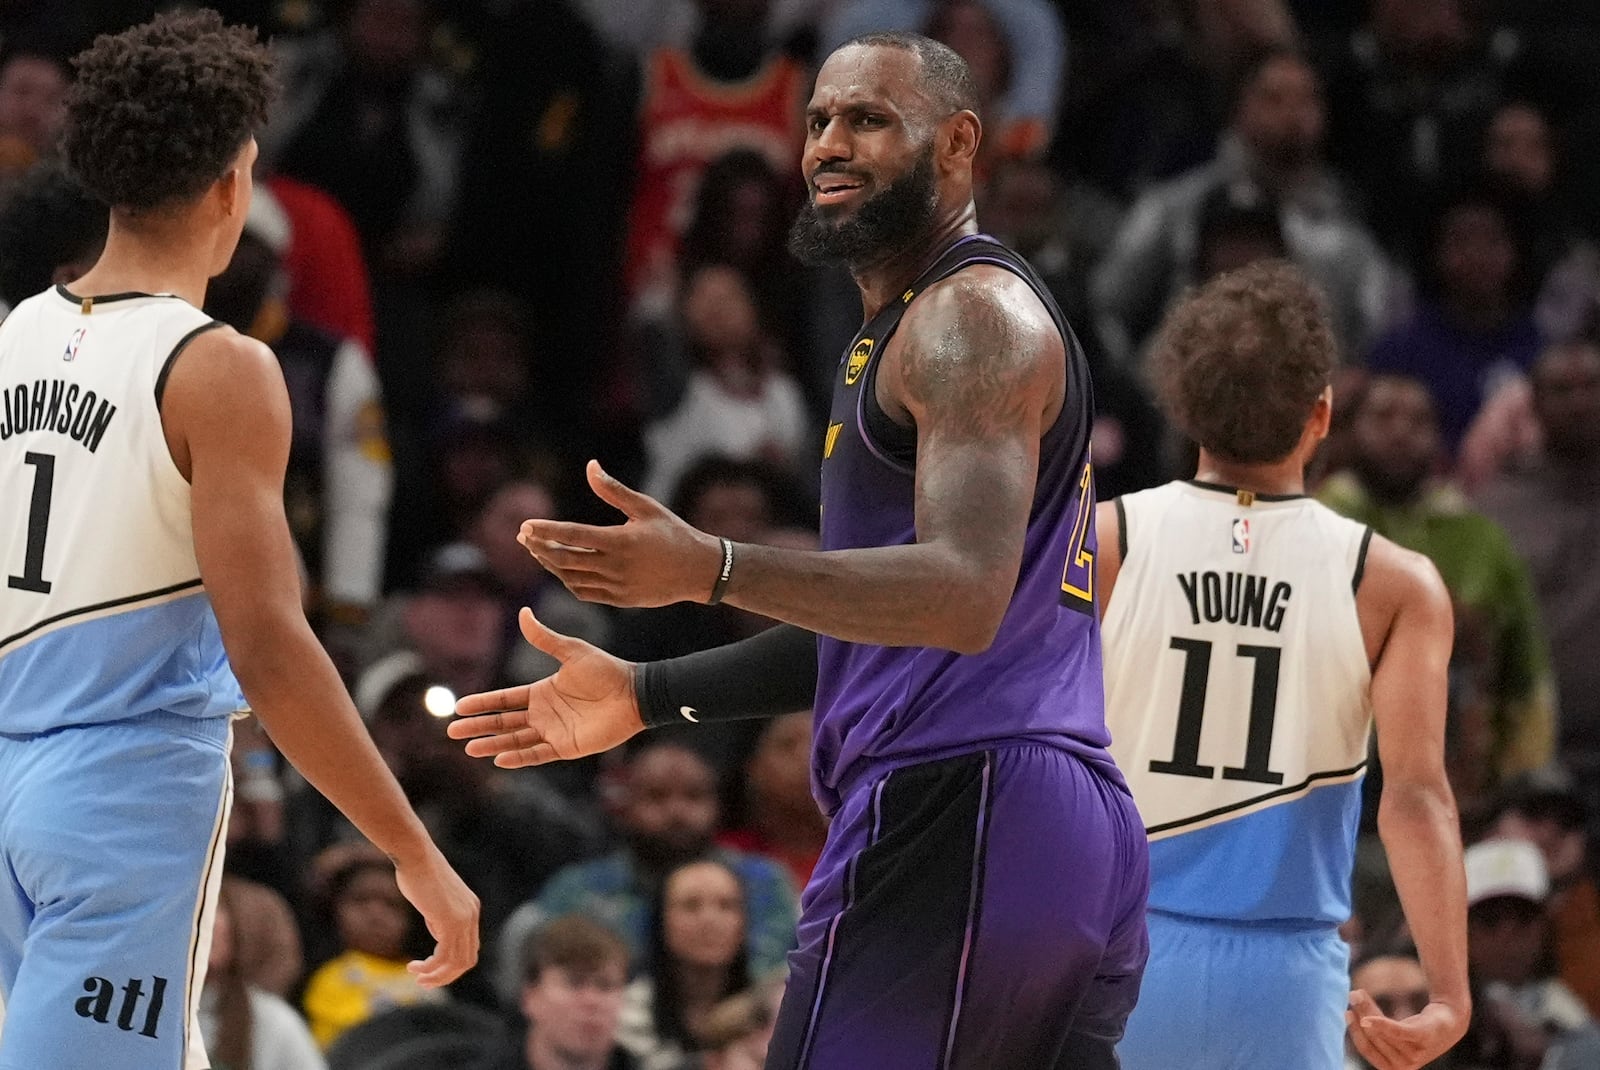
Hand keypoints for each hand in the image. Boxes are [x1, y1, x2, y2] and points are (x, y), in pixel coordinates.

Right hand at [391, 844, 478, 987]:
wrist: (415, 855)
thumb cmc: (418, 873)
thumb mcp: (433, 902)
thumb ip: (440, 919)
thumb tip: (439, 937)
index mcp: (470, 910)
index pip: (469, 948)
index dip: (451, 965)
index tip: (430, 970)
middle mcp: (472, 915)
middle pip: (467, 960)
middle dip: (446, 976)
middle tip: (423, 982)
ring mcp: (464, 918)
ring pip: (457, 962)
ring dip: (437, 976)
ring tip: (417, 978)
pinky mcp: (451, 920)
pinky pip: (444, 956)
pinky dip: (430, 968)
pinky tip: (414, 967)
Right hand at [447, 607, 646, 766]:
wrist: (633, 693)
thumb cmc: (606, 670)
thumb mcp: (571, 651)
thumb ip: (544, 638)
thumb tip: (523, 612)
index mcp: (542, 692)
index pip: (505, 699)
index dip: (483, 703)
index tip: (460, 706)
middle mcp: (544, 714)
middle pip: (504, 722)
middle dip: (479, 726)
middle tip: (453, 731)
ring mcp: (554, 732)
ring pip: (515, 740)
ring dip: (493, 744)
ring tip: (470, 748)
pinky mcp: (566, 747)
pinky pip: (537, 754)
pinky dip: (519, 758)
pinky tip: (499, 759)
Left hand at [517, 460, 722, 606]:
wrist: (698, 570)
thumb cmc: (673, 532)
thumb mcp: (646, 507)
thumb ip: (613, 490)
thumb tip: (590, 466)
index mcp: (621, 541)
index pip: (573, 535)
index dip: (546, 530)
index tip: (526, 525)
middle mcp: (616, 566)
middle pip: (565, 559)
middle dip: (540, 547)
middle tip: (525, 537)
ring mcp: (617, 586)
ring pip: (571, 578)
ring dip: (551, 565)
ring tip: (539, 550)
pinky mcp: (620, 599)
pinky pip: (585, 592)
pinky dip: (568, 581)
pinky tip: (561, 568)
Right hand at [1346, 990, 1467, 1069]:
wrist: (1450, 1020)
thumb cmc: (1416, 1029)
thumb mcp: (1393, 1035)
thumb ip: (1375, 1032)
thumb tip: (1346, 1015)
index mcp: (1394, 1068)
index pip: (1367, 1050)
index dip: (1354, 1033)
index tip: (1346, 1013)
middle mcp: (1405, 1065)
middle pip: (1373, 1037)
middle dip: (1360, 1015)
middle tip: (1352, 996)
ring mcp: (1415, 1053)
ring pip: (1382, 1030)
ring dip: (1367, 1008)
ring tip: (1359, 993)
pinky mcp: (1423, 1038)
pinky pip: (1397, 1031)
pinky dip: (1381, 1025)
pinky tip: (1368, 1018)